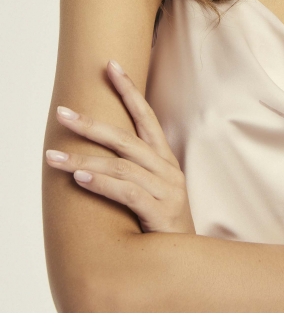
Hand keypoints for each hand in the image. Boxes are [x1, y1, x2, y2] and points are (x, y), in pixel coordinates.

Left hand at [45, 59, 195, 234]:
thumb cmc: (163, 225)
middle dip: (92, 123)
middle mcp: (166, 169)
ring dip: (83, 158)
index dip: (129, 90)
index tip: (110, 66)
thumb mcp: (152, 191)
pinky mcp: (160, 212)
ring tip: (52, 156)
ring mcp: (166, 189)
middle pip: (126, 138)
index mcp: (165, 160)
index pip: (146, 116)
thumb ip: (132, 170)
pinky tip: (80, 177)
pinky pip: (127, 192)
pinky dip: (102, 183)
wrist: (187, 262)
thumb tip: (96, 152)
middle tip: (62, 112)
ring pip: (121, 165)